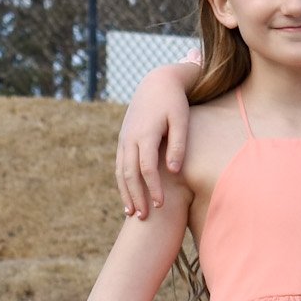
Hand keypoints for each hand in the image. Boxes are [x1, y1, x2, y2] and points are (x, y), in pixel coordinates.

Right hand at [114, 67, 194, 217]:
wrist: (157, 83)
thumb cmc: (174, 103)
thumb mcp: (181, 121)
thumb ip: (178, 145)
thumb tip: (174, 170)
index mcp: (145, 134)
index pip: (146, 169)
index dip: (153, 189)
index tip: (160, 206)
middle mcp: (130, 138)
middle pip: (130, 174)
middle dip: (136, 197)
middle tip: (144, 217)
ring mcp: (123, 139)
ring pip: (121, 171)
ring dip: (125, 193)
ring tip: (132, 213)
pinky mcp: (123, 139)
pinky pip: (120, 165)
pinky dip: (122, 182)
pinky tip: (128, 195)